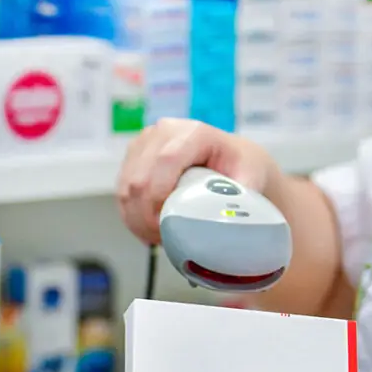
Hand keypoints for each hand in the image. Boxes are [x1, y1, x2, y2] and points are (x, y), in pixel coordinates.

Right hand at [117, 119, 282, 243]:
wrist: (229, 159)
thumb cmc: (240, 166)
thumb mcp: (251, 176)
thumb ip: (241, 194)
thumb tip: (229, 217)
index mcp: (192, 132)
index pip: (165, 161)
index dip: (160, 196)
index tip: (167, 225)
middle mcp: (162, 132)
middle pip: (139, 179)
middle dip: (146, 217)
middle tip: (163, 239)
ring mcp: (143, 144)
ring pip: (125, 190)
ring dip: (137, 220)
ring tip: (157, 236)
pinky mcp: (131, 159)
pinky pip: (120, 194)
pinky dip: (131, 217)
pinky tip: (147, 229)